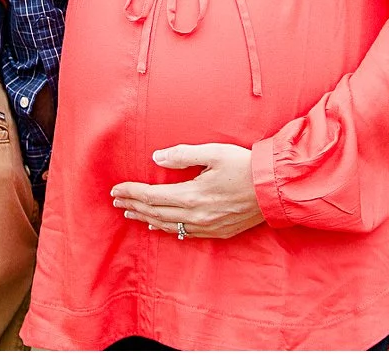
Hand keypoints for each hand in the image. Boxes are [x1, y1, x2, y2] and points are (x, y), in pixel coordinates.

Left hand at [111, 143, 265, 239]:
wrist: (273, 189)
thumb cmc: (243, 166)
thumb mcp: (213, 153)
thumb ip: (182, 155)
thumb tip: (156, 157)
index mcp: (191, 195)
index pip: (151, 195)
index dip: (131, 191)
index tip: (115, 189)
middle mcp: (195, 215)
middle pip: (155, 212)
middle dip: (133, 205)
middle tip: (116, 200)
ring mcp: (206, 227)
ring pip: (167, 226)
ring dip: (145, 219)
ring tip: (130, 213)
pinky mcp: (216, 232)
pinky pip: (184, 234)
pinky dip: (166, 229)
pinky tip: (157, 226)